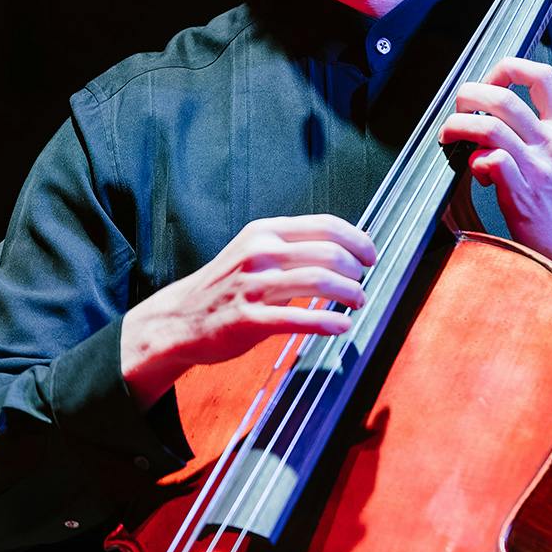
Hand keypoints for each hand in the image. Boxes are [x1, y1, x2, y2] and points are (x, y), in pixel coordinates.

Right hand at [121, 215, 375, 409]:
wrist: (181, 318)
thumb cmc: (228, 286)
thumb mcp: (256, 251)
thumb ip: (294, 246)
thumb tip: (346, 246)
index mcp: (265, 231)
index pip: (325, 225)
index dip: (357, 240)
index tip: (371, 255)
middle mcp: (260, 252)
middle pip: (328, 253)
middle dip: (355, 269)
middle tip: (361, 283)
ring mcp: (253, 285)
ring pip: (319, 282)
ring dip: (349, 294)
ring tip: (357, 302)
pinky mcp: (248, 319)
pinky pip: (299, 320)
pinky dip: (328, 322)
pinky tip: (342, 326)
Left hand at [438, 56, 551, 333]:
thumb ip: (542, 136)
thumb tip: (498, 120)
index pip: (541, 75)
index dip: (507, 68)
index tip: (488, 84)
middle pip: (503, 95)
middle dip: (468, 96)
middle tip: (458, 111)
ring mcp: (538, 168)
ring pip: (489, 126)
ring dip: (458, 127)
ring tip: (449, 137)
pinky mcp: (522, 194)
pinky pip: (490, 160)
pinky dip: (474, 161)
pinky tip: (476, 173)